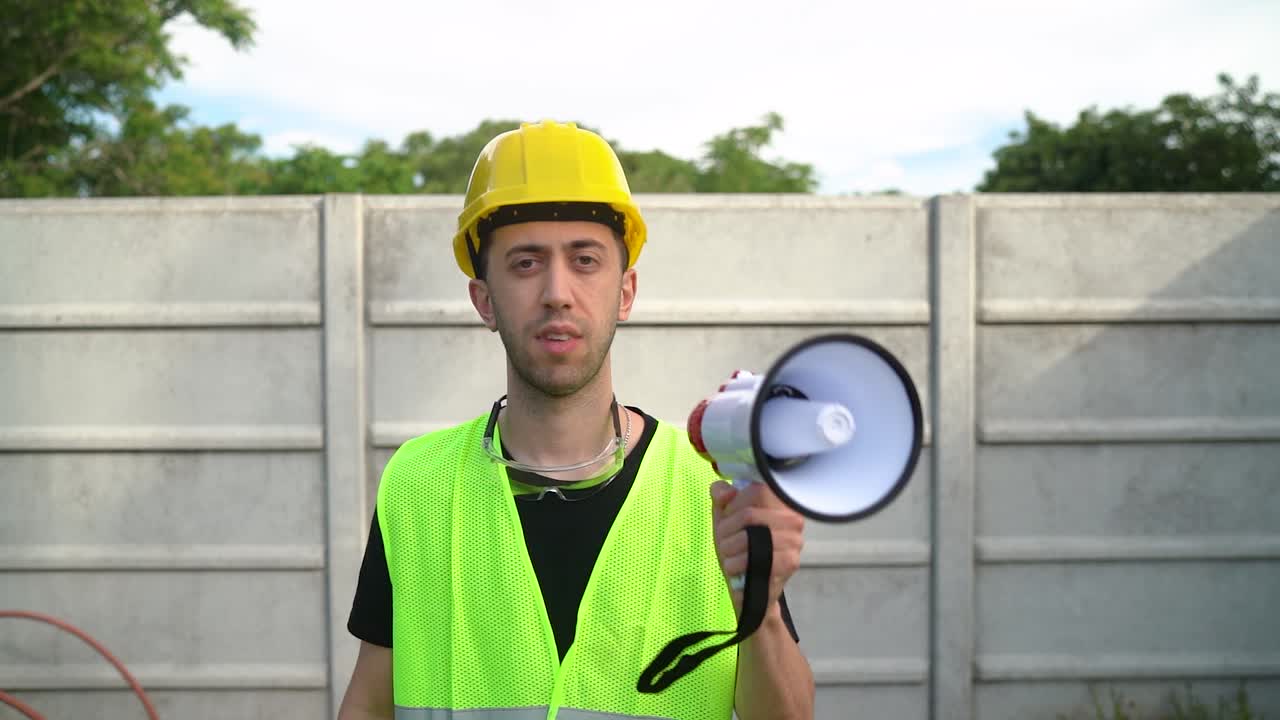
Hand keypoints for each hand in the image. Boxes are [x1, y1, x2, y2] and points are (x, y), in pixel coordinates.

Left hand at [710, 480, 804, 615]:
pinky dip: (735, 563)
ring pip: (748, 535)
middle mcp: (793, 519)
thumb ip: (721, 495)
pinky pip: (753, 556)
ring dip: (728, 547)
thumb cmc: (737, 548)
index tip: (728, 519)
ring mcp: (794, 541)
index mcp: (780, 503)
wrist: (747, 588)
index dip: (733, 505)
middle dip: (727, 530)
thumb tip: (726, 491)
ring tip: (729, 555)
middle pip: (749, 514)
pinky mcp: (790, 562)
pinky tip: (735, 567)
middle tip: (725, 542)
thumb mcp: (724, 516)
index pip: (756, 491)